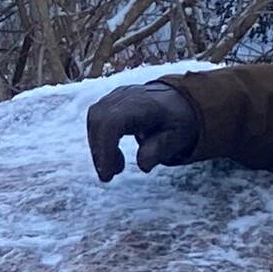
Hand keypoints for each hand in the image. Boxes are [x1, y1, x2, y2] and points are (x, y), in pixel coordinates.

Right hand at [86, 82, 201, 179]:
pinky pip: (96, 118)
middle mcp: (126, 95)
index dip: (106, 149)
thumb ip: (160, 150)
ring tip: (114, 166)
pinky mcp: (110, 100)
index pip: (113, 123)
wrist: (178, 100)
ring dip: (98, 147)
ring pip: (94, 119)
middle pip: (98, 120)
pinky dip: (99, 139)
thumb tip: (143, 165)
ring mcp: (116, 95)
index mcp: (143, 103)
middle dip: (99, 151)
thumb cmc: (177, 120)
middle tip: (109, 175)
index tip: (108, 174)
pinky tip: (112, 153)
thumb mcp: (178, 137)